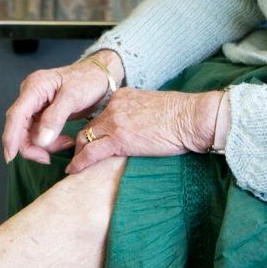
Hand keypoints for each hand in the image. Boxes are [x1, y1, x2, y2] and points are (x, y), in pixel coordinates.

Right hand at [2, 50, 123, 164]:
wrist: (99, 75)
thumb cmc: (88, 80)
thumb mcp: (73, 97)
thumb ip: (55, 118)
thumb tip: (40, 141)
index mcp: (34, 88)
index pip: (16, 115)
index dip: (10, 137)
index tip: (10, 157)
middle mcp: (30, 96)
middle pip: (19, 127)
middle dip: (31, 146)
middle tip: (48, 158)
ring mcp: (35, 105)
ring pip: (28, 132)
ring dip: (43, 145)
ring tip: (66, 142)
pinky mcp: (42, 113)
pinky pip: (38, 132)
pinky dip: (50, 141)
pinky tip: (65, 140)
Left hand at [67, 88, 225, 173]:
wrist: (192, 118)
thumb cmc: (182, 116)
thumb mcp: (154, 107)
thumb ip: (138, 113)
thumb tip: (136, 127)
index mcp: (122, 96)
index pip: (100, 115)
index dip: (94, 130)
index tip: (90, 141)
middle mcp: (114, 106)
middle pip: (88, 126)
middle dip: (81, 143)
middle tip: (78, 156)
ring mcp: (115, 122)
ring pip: (84, 139)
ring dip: (78, 154)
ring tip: (74, 166)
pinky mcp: (119, 139)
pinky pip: (91, 153)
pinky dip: (79, 163)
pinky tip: (73, 171)